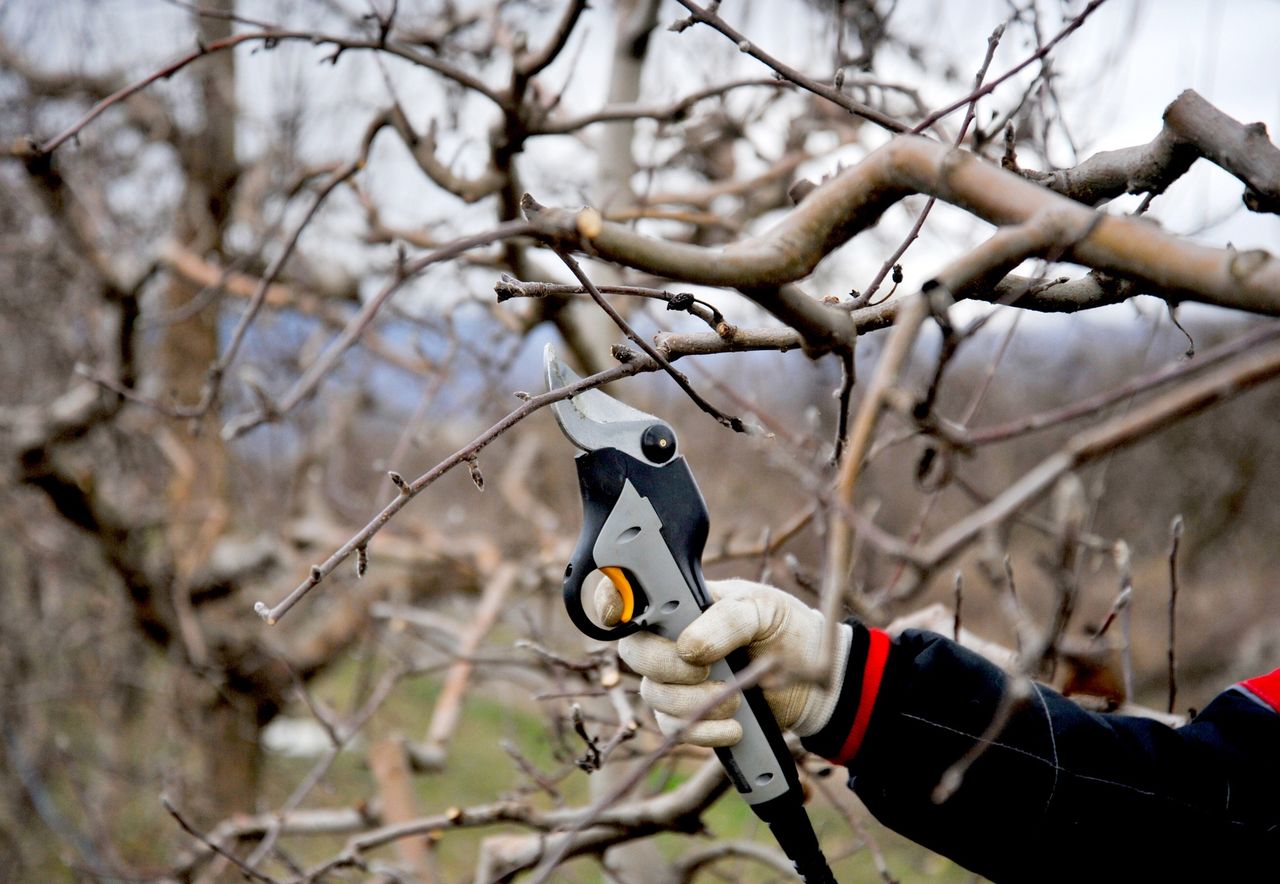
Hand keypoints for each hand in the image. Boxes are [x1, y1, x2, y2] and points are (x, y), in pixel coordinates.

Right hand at [595, 577, 849, 747]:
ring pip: (652, 694)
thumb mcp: (763, 609)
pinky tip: (735, 726)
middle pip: (633, 651)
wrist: (820, 681)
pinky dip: (703, 731)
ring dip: (692, 702)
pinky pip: (673, 728)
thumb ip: (726, 620)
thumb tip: (688, 648)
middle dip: (665, 664)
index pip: (626, 594)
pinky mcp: (688, 715)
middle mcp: (669, 637)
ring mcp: (675, 678)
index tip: (617, 616)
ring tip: (736, 698)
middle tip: (704, 668)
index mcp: (680, 599)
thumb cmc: (787, 629)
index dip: (609, 601)